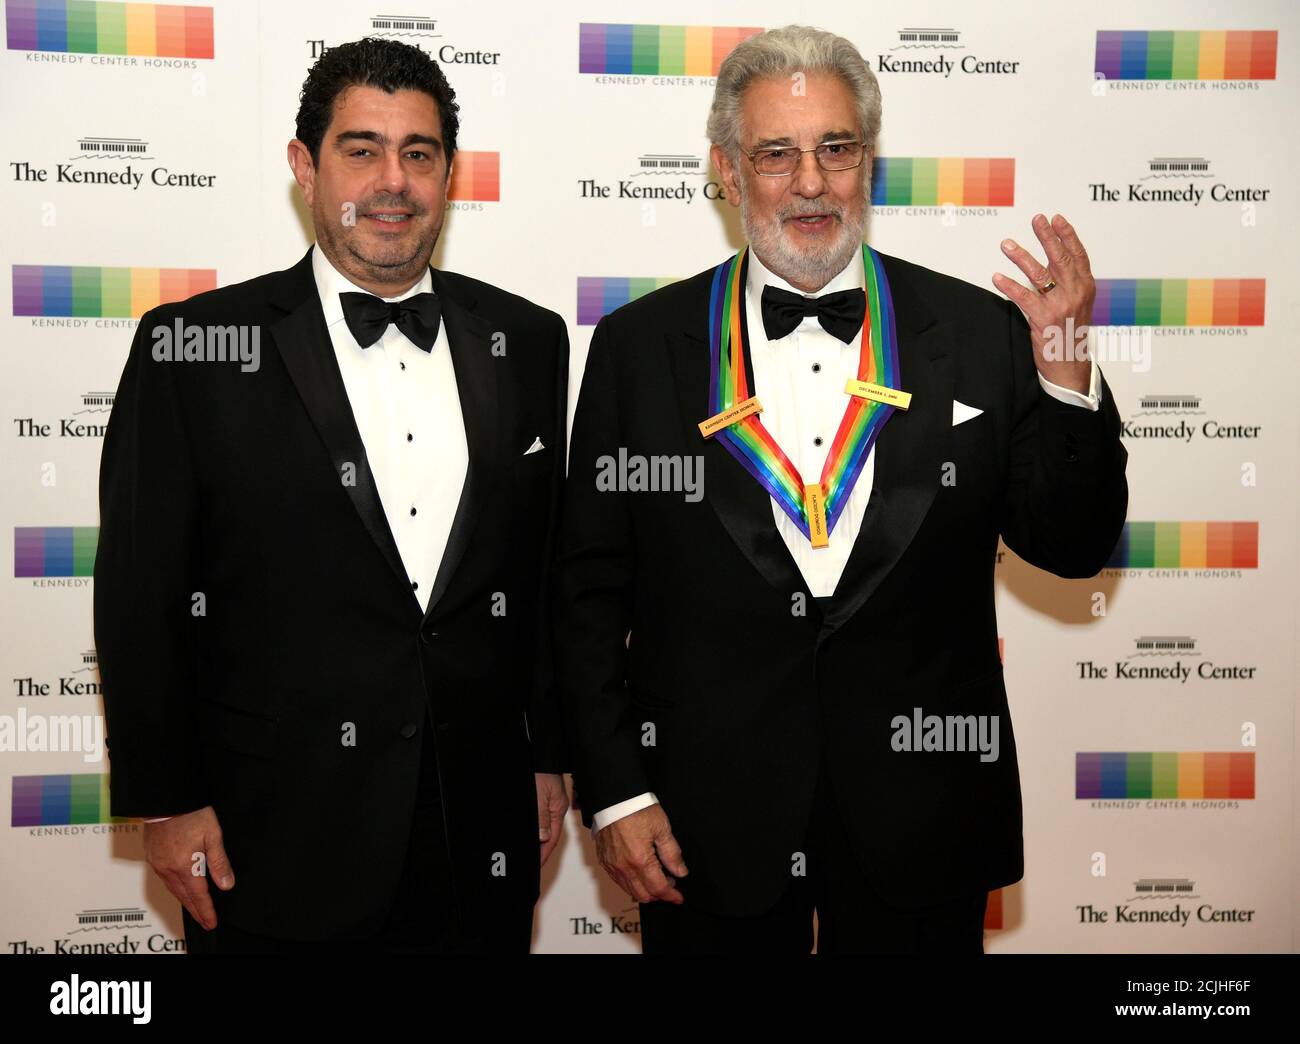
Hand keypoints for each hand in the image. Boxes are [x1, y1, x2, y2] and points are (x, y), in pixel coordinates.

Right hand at [142, 806, 233, 930]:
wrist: (165, 799)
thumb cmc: (191, 813)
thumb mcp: (213, 834)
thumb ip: (219, 862)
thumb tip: (226, 885)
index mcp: (185, 865)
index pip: (198, 895)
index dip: (206, 910)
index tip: (212, 922)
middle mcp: (168, 869)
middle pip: (184, 896)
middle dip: (196, 911)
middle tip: (205, 922)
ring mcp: (158, 863)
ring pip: (173, 889)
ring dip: (185, 901)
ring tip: (195, 910)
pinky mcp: (152, 856)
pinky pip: (164, 880)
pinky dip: (175, 889)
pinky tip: (180, 889)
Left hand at [535, 773, 568, 866]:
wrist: (540, 754)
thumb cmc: (541, 771)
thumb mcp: (540, 797)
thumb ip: (541, 818)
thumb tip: (543, 838)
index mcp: (558, 810)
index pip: (552, 838)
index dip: (544, 853)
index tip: (536, 865)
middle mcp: (555, 809)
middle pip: (549, 835)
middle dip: (541, 850)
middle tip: (532, 862)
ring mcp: (550, 804)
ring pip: (543, 828)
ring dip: (538, 840)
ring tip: (531, 852)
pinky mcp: (542, 798)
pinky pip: (539, 819)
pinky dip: (536, 828)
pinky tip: (532, 833)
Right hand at [595, 804, 688, 904]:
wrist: (614, 798)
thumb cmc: (637, 809)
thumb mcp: (662, 828)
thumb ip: (672, 854)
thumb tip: (680, 872)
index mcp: (640, 860)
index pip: (659, 888)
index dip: (671, 895)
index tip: (679, 897)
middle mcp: (624, 867)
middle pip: (643, 895)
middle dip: (659, 895)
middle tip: (670, 885)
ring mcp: (612, 866)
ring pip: (630, 890)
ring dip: (645, 891)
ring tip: (656, 877)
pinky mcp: (604, 861)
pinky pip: (618, 881)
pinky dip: (631, 883)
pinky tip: (639, 872)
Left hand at [993, 213, 1094, 393]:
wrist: (1071, 365)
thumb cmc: (1071, 333)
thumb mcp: (1079, 303)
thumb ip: (1068, 281)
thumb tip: (1054, 257)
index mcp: (1086, 286)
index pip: (1078, 255)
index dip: (1067, 235)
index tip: (1056, 218)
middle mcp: (1076, 293)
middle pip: (1060, 259)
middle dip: (1047, 236)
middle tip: (1036, 219)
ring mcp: (1060, 306)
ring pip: (1039, 275)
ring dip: (1021, 256)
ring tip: (1007, 244)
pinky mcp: (1043, 319)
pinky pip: (1024, 298)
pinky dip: (1009, 286)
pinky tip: (997, 277)